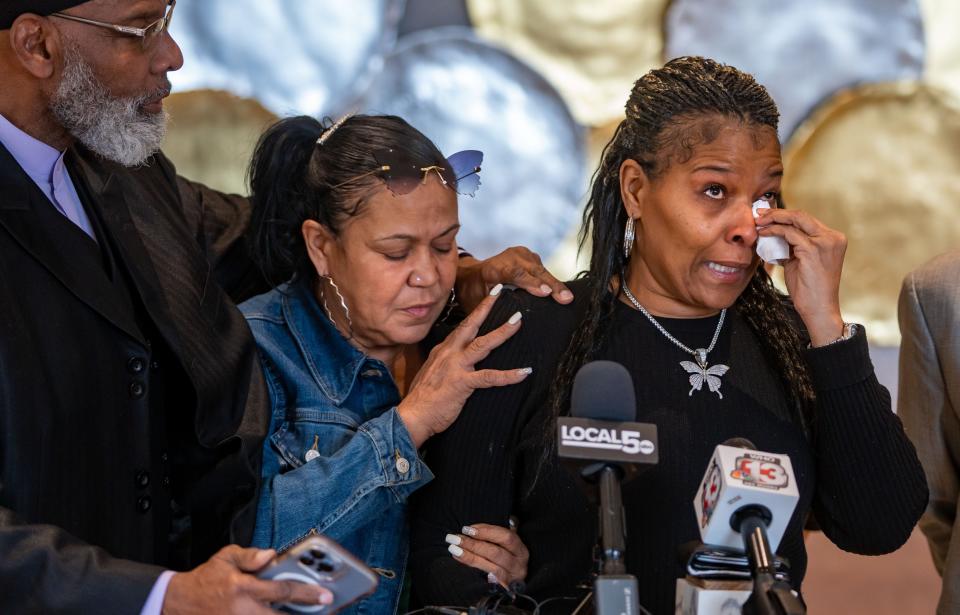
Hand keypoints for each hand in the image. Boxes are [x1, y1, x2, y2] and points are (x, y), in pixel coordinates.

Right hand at [161, 545, 332, 614]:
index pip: (281, 591)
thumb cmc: (206, 579)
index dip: (306, 594)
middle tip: (323, 608)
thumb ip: (249, 555)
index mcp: (243, 588)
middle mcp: (243, 610)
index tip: (325, 595)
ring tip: (308, 613)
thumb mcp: (225, 557)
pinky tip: (284, 614)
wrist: (178, 603)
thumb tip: (271, 554)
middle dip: (304, 614)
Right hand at [398, 285, 530, 446]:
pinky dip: (509, 375)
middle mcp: (449, 353)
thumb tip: (453, 361)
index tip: (488, 298)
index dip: (476, 313)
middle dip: (486, 307)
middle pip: (470, 325)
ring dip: (502, 332)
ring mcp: (456, 367)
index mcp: (443, 350)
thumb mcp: (432, 373)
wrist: (414, 415)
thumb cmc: (423, 398)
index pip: (462, 327)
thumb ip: (444, 363)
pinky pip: (490, 377)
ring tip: (518, 322)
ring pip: (483, 345)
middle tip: (500, 292)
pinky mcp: (462, 383)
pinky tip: (524, 372)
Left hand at [445, 523, 528, 588]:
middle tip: (455, 538)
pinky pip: (488, 583)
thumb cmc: (505, 558)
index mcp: (520, 550)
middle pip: (496, 553)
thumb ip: (493, 537)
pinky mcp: (504, 591)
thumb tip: (471, 529)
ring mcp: (512, 579)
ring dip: (470, 557)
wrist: (511, 584)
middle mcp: (519, 565)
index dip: (487, 531)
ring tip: (453, 549)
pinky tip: (463, 565)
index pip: (506, 537)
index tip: (467, 529)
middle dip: (473, 544)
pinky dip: (475, 573)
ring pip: (491, 568)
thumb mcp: (504, 546)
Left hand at [455, 247, 572, 312]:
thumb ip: (490, 308)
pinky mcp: (529, 255)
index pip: (514, 273)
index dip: (531, 283)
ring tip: (568, 298)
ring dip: (555, 284)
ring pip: (541, 269)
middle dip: (552, 285)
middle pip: (533, 271)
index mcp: (493, 268)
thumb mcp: (476, 301)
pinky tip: (561, 292)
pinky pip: (542, 268)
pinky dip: (551, 280)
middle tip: (566, 299)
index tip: (546, 292)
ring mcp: (520, 254)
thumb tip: (506, 322)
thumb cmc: (474, 291)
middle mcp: (508, 257)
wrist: (473, 273)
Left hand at [756, 208, 846, 344]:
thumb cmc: (808, 289)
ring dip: (773, 220)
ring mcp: (825, 242)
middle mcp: (833, 238)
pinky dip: (774, 231)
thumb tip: (773, 234)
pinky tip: (763, 234)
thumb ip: (792, 246)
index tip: (766, 215)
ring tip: (757, 223)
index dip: (785, 215)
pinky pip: (789, 233)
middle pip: (801, 215)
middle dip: (777, 213)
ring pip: (795, 220)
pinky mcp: (813, 249)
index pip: (807, 220)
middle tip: (758, 214)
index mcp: (833, 239)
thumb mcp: (800, 261)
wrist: (818, 309)